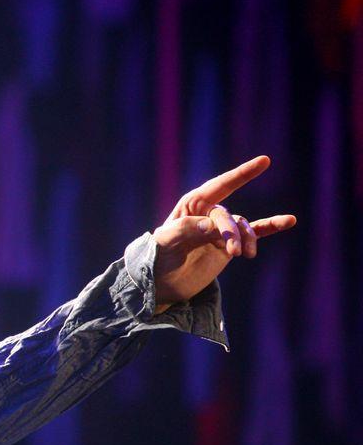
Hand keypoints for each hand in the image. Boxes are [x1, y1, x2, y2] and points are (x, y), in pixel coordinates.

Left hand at [151, 155, 295, 313]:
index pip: (219, 186)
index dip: (242, 174)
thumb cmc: (156, 258)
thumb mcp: (165, 242)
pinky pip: (254, 233)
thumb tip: (211, 225)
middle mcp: (208, 213)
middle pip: (227, 217)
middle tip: (233, 252)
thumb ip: (186, 230)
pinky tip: (289, 220)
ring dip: (246, 239)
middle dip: (231, 232)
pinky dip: (270, 227)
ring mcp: (220, 230)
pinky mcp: (229, 246)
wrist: (160, 283)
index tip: (265, 161)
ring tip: (245, 255)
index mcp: (191, 205)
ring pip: (242, 228)